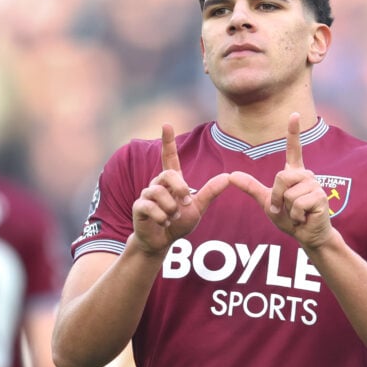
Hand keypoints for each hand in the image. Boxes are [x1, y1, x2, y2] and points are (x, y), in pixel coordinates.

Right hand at [131, 124, 229, 255]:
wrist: (162, 242)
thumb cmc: (178, 223)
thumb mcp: (198, 208)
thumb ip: (210, 192)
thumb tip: (227, 177)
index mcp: (171, 182)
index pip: (169, 157)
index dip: (168, 141)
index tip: (166, 125)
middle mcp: (157, 184)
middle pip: (168, 175)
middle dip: (180, 189)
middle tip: (186, 202)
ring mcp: (146, 195)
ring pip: (159, 193)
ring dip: (171, 209)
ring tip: (172, 218)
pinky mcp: (138, 207)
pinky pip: (149, 206)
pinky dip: (161, 217)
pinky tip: (163, 223)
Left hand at [229, 113, 332, 248]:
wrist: (305, 235)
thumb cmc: (288, 218)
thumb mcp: (266, 201)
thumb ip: (251, 187)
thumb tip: (230, 175)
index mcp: (294, 173)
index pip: (294, 149)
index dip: (293, 132)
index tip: (294, 114)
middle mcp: (306, 175)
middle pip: (281, 177)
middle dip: (277, 197)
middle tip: (284, 208)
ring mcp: (315, 185)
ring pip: (289, 192)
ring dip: (287, 209)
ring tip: (296, 213)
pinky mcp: (320, 197)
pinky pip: (297, 204)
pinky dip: (295, 215)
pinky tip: (304, 217)